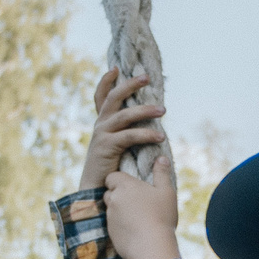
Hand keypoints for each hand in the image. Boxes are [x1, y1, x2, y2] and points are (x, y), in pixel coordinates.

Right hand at [82, 69, 166, 191]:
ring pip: (124, 115)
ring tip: (163, 110)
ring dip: (145, 110)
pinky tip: (160, 136)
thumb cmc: (111, 169)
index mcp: (102, 124)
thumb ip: (127, 134)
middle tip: (146, 77)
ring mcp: (101, 135)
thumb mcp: (117, 147)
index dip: (105, 81)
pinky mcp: (107, 146)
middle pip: (113, 98)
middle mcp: (100, 125)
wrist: (95, 190)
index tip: (115, 68)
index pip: (100, 97)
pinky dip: (146, 135)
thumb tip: (150, 122)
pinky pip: (129, 136)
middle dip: (129, 85)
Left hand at [105, 152, 181, 258]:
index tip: (132, 185)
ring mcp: (110, 217)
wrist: (151, 247)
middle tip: (136, 201)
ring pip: (111, 209)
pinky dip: (121, 225)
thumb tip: (161, 158)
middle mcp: (113, 199)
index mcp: (125, 186)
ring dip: (120, 210)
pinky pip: (113, 225)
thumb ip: (162, 173)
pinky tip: (136, 230)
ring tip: (137, 216)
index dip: (119, 180)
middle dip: (118, 195)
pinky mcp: (110, 232)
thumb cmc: (161, 216)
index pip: (112, 177)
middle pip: (110, 192)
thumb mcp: (166, 191)